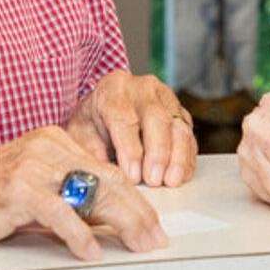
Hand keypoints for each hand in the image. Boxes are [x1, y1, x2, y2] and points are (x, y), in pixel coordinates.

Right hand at [0, 126, 166, 259]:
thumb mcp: (33, 188)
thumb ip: (68, 197)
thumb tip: (107, 220)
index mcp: (55, 140)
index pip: (107, 170)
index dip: (135, 198)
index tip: (153, 223)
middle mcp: (49, 146)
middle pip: (107, 180)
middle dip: (137, 212)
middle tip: (155, 237)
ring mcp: (34, 165)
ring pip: (91, 193)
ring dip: (121, 223)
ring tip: (138, 243)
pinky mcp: (19, 188)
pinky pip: (60, 213)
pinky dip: (79, 235)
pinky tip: (92, 251)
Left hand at [64, 70, 198, 186]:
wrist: (107, 106)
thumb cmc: (93, 121)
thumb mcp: (80, 132)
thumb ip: (90, 150)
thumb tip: (105, 174)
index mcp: (113, 88)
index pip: (124, 118)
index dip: (129, 149)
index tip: (132, 175)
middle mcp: (143, 88)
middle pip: (157, 119)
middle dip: (157, 153)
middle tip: (153, 180)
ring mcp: (166, 99)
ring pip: (178, 126)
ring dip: (177, 157)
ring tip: (170, 181)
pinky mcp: (180, 113)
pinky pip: (189, 136)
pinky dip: (187, 158)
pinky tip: (180, 175)